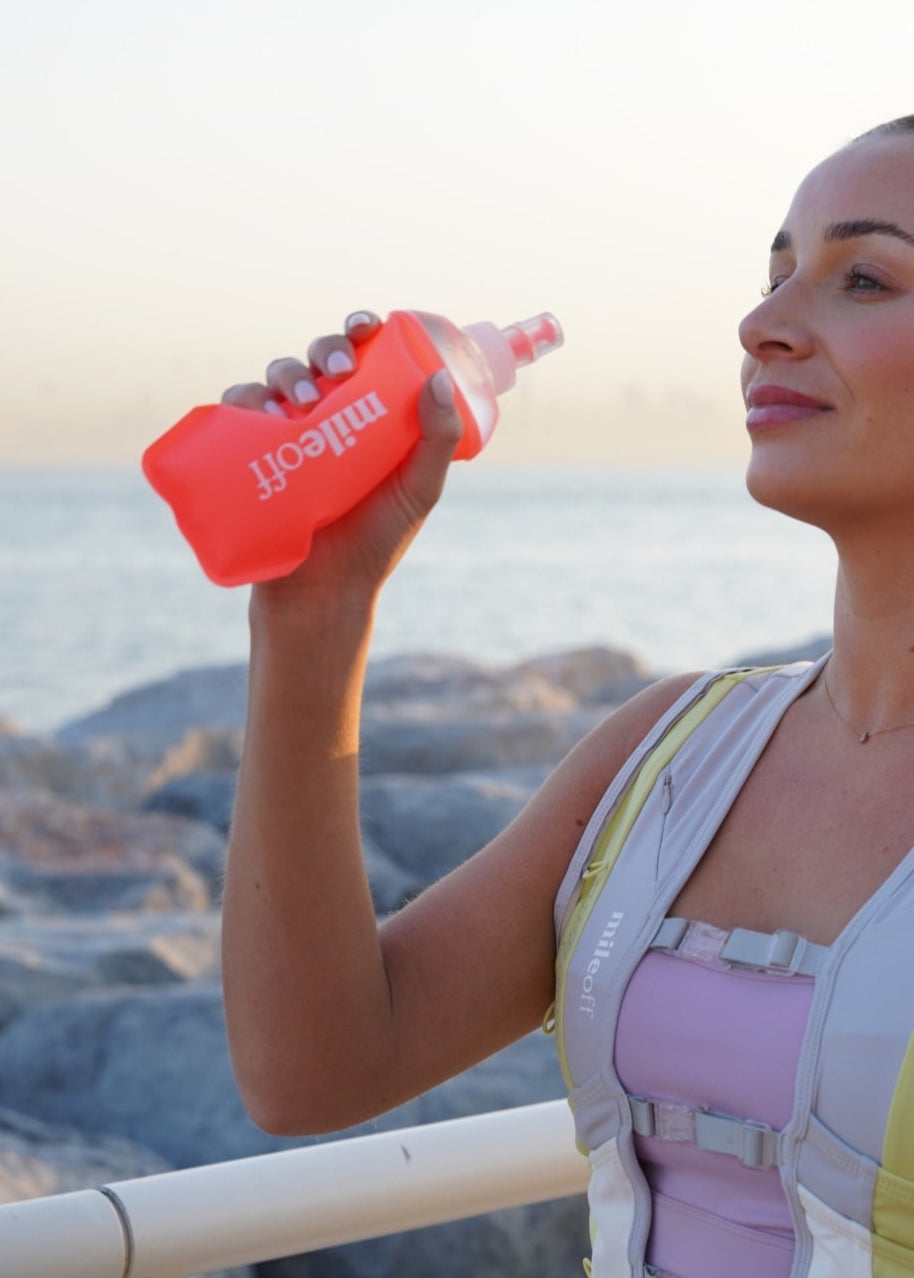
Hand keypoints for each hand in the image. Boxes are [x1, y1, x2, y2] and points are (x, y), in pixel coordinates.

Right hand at [221, 311, 463, 600]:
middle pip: (318, 358)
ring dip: (287, 375)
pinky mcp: (250, 453)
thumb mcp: (418, 490)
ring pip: (277, 377)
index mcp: (366, 413)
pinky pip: (237, 412)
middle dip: (325, 349)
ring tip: (304, 404)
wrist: (326, 590)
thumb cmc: (377, 540)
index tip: (365, 328)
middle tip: (339, 369)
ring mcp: (285, 433)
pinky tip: (262, 415)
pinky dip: (245, 402)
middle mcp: (324, 415)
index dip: (359, 330)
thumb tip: (439, 380)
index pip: (362, 356)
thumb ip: (436, 441)